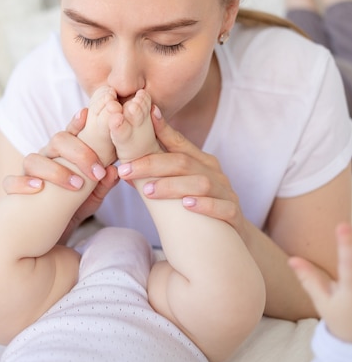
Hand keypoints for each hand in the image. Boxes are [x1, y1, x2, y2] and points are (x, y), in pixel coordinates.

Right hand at [2, 108, 118, 231]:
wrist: (46, 239)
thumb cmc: (71, 211)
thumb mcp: (90, 199)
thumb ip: (102, 186)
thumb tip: (114, 171)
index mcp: (65, 155)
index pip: (71, 133)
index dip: (77, 121)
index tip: (88, 115)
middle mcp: (47, 158)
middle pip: (57, 141)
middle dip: (79, 152)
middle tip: (96, 172)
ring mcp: (29, 173)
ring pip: (34, 159)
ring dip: (56, 171)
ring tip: (76, 186)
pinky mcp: (15, 192)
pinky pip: (11, 182)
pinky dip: (22, 183)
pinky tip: (37, 188)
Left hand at [118, 107, 246, 237]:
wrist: (235, 238)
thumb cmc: (203, 206)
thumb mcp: (185, 185)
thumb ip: (161, 175)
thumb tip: (125, 166)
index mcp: (202, 162)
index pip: (179, 143)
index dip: (161, 131)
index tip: (138, 123)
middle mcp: (215, 173)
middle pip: (184, 162)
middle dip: (152, 164)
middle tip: (126, 170)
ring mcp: (226, 193)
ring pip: (201, 183)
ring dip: (172, 186)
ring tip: (148, 191)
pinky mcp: (233, 214)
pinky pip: (223, 207)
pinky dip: (205, 205)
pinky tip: (186, 205)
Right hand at [289, 223, 351, 341]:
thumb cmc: (340, 319)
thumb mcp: (322, 302)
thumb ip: (309, 279)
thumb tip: (291, 259)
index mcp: (349, 293)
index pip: (347, 265)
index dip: (345, 244)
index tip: (343, 225)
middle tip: (347, 224)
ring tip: (347, 231)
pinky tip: (349, 242)